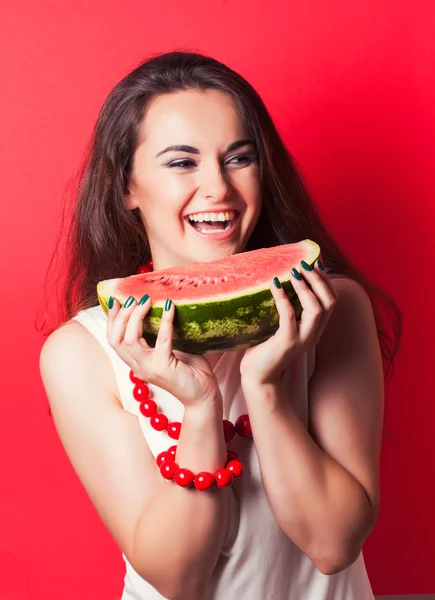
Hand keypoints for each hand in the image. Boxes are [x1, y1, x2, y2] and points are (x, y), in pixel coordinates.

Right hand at [107, 296, 221, 407]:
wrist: (203, 397)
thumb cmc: (190, 372)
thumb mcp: (170, 350)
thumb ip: (160, 335)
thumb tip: (162, 306)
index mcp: (136, 363)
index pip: (113, 340)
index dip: (111, 320)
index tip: (115, 300)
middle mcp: (138, 367)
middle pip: (116, 339)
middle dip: (121, 316)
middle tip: (135, 299)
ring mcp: (149, 368)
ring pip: (130, 340)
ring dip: (136, 317)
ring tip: (147, 301)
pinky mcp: (164, 367)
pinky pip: (161, 341)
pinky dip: (164, 322)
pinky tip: (170, 308)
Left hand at [239, 259, 337, 386]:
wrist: (258, 376)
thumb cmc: (267, 348)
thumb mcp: (282, 325)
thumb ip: (288, 308)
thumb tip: (283, 279)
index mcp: (316, 328)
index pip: (331, 300)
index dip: (326, 280)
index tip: (315, 262)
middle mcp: (314, 333)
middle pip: (329, 302)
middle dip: (319, 279)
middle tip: (303, 263)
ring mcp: (302, 339)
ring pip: (316, 309)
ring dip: (306, 287)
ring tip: (293, 271)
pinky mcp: (286, 342)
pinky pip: (289, 316)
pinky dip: (283, 297)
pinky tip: (275, 284)